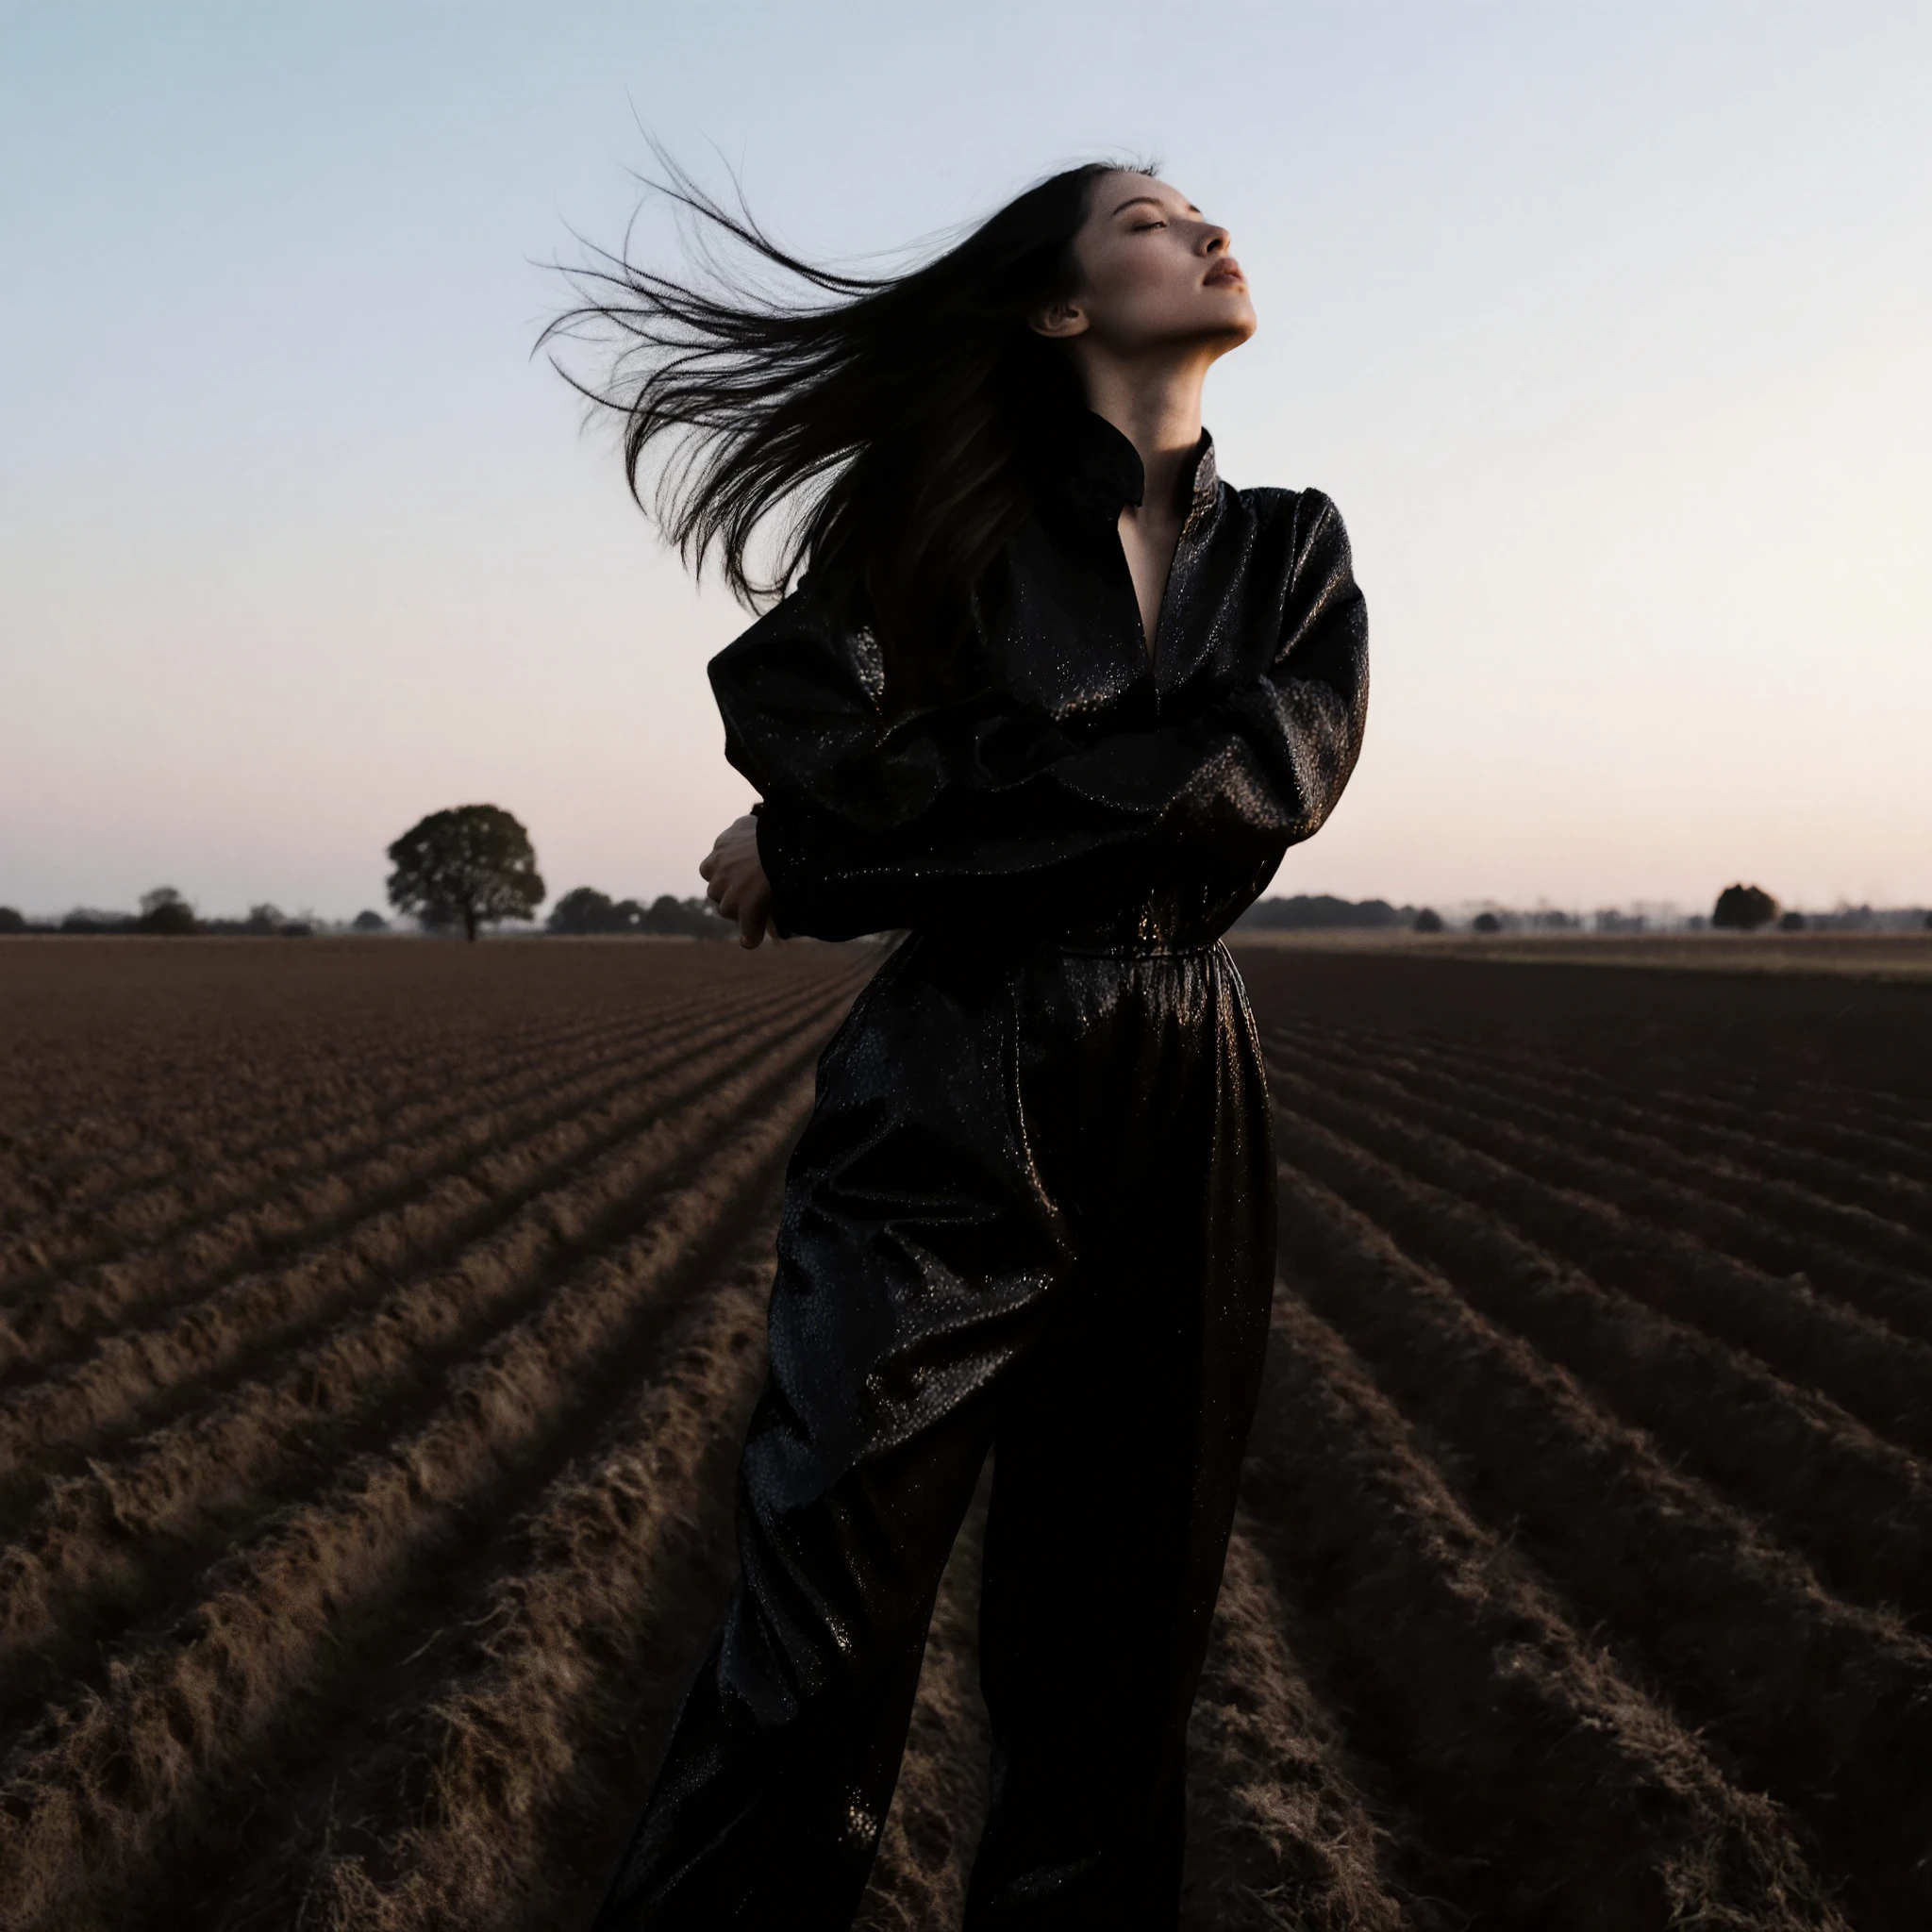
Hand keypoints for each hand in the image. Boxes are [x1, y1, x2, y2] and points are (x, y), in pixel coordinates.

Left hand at [699, 812, 774, 948]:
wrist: (782, 845)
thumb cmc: (772, 830)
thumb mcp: (749, 823)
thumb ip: (741, 828)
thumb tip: (744, 828)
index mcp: (719, 849)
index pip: (710, 868)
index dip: (724, 875)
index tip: (736, 877)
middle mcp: (718, 870)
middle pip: (716, 891)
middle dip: (729, 894)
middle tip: (748, 895)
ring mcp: (729, 892)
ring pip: (727, 909)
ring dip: (739, 913)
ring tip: (756, 914)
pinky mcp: (745, 909)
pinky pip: (747, 930)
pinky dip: (751, 935)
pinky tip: (753, 940)